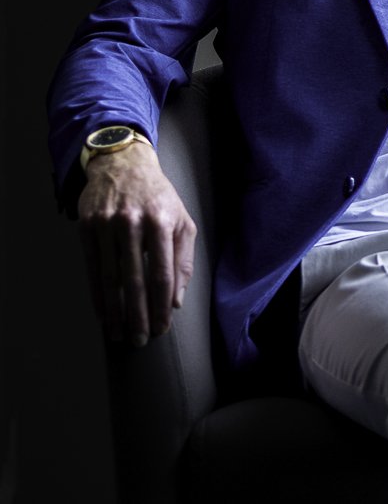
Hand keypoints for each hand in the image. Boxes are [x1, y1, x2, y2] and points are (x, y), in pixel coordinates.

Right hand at [77, 142, 196, 347]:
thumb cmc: (159, 197)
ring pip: (110, 277)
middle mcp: (134, 223)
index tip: (162, 327)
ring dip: (114, 311)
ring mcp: (108, 224)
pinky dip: (96, 294)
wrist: (124, 165)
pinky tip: (101, 312)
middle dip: (138, 314)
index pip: (162, 273)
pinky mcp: (87, 226)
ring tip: (118, 333)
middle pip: (135, 280)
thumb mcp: (183, 220)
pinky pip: (91, 268)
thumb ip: (183, 259)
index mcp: (163, 222)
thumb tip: (176, 300)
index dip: (161, 304)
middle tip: (141, 340)